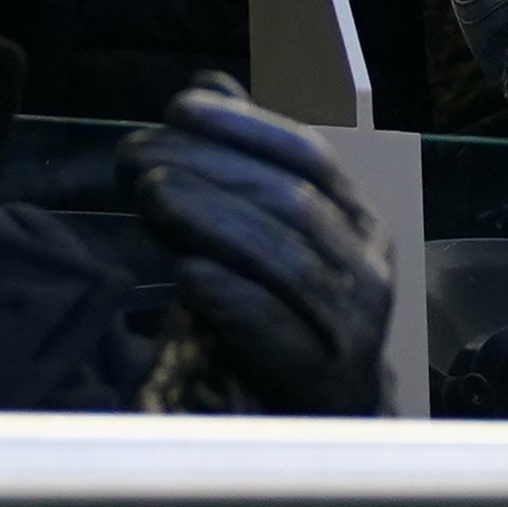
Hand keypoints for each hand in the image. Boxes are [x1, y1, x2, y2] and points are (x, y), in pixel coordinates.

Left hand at [123, 86, 395, 416]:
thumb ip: (245, 166)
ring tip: (150, 195)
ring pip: (283, 257)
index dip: (245, 125)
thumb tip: (207, 86)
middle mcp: (368, 265)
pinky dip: (230, 297)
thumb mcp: (273, 235)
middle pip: (290, 201)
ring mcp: (353, 323)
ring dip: (211, 220)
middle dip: (210, 169)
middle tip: (138, 154)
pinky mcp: (324, 376)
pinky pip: (278, 329)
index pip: (310, 155)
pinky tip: (184, 273)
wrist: (330, 421)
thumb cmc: (291, 315)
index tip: (180, 106)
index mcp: (359, 220)